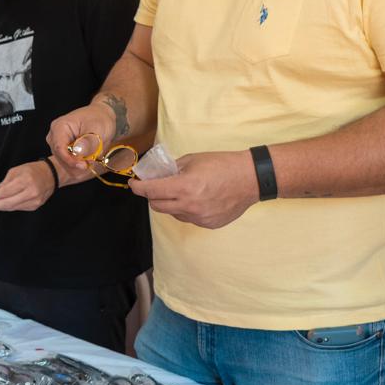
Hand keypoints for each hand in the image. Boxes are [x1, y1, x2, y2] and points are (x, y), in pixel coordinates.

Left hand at [0, 160, 55, 211]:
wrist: (51, 175)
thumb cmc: (33, 170)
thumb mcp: (16, 171)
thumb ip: (4, 183)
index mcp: (25, 181)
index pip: (6, 192)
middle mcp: (31, 192)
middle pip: (8, 203)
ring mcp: (34, 201)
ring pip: (12, 207)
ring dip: (0, 207)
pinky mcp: (35, 206)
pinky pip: (18, 208)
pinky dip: (9, 206)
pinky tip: (2, 204)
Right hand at [47, 100, 118, 175]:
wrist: (101, 119)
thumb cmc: (98, 119)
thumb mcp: (97, 127)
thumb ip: (88, 141)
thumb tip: (79, 154)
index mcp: (59, 127)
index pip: (59, 148)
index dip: (70, 160)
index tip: (84, 165)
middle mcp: (54, 139)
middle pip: (62, 160)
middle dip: (79, 162)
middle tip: (95, 156)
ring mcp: (58, 149)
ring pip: (68, 167)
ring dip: (83, 165)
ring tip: (94, 153)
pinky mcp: (64, 156)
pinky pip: (72, 169)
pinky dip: (83, 167)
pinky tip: (90, 157)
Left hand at [129, 150, 257, 228]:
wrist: (251, 179)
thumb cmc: (223, 165)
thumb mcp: (193, 160)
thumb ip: (172, 169)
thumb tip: (156, 174)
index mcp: (185, 187)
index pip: (151, 191)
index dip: (138, 187)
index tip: (134, 184)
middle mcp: (190, 206)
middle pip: (157, 206)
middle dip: (152, 195)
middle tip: (155, 186)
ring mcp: (200, 218)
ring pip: (172, 213)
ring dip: (170, 203)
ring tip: (182, 191)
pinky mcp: (208, 224)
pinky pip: (188, 218)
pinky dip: (186, 209)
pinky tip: (196, 199)